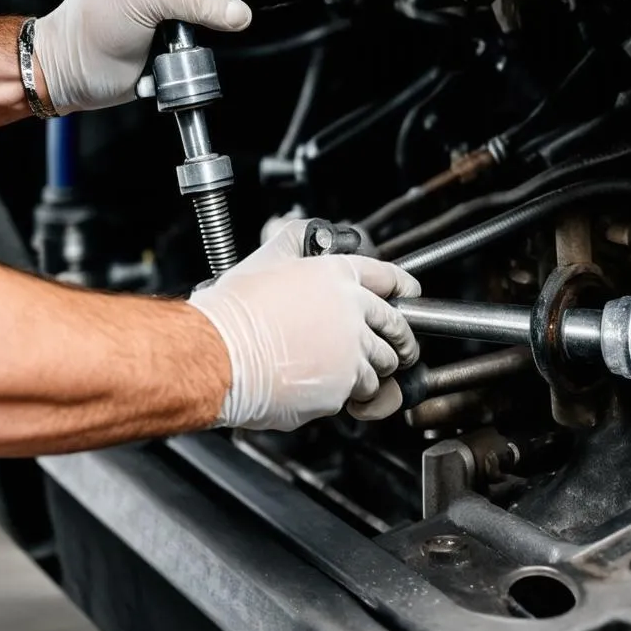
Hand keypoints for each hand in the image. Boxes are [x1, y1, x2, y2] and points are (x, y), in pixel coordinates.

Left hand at [34, 0, 247, 113]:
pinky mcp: (166, 47)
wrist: (71, 76)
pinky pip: (195, 49)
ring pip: (203, 17)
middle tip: (194, 15)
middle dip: (206, 1)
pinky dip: (192, 56)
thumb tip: (236, 10)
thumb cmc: (88, 28)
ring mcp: (162, 17)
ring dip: (199, 32)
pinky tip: (175, 55)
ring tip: (179, 38)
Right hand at [189, 222, 421, 430]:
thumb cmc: (236, 312)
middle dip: (402, 340)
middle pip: (397, 327)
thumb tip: (304, 235)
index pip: (388, 278)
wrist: (220, 354)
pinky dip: (348, 395)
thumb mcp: (266, 259)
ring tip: (356, 373)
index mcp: (338, 276)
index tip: (409, 294)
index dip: (402, 286)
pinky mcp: (343, 386)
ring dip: (373, 371)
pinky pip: (357, 393)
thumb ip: (293, 243)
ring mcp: (352, 351)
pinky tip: (326, 388)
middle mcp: (353, 312)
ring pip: (382, 365)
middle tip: (400, 347)